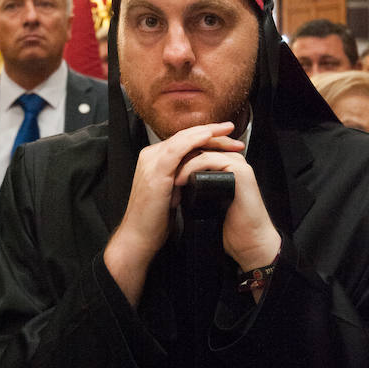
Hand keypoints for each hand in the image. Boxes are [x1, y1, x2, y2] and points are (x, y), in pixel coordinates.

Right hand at [104, 122, 244, 305]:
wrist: (137, 238)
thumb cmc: (154, 221)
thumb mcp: (170, 193)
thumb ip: (180, 178)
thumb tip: (200, 172)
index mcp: (154, 159)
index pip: (183, 141)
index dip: (205, 137)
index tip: (226, 139)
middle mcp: (151, 156)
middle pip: (185, 136)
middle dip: (211, 131)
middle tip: (231, 129)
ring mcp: (152, 161)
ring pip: (183, 138)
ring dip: (208, 133)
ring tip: (227, 131)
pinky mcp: (156, 171)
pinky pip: (178, 149)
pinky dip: (195, 140)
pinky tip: (208, 136)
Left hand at [174, 149, 280, 272]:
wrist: (248, 240)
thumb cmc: (228, 223)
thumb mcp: (205, 198)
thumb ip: (195, 182)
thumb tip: (172, 177)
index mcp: (224, 162)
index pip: (197, 146)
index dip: (178, 155)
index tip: (162, 170)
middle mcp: (231, 158)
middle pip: (199, 143)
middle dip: (178, 155)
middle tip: (161, 169)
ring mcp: (236, 162)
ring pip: (201, 149)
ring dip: (181, 161)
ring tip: (168, 177)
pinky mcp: (239, 170)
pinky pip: (209, 160)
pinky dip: (190, 168)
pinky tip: (180, 180)